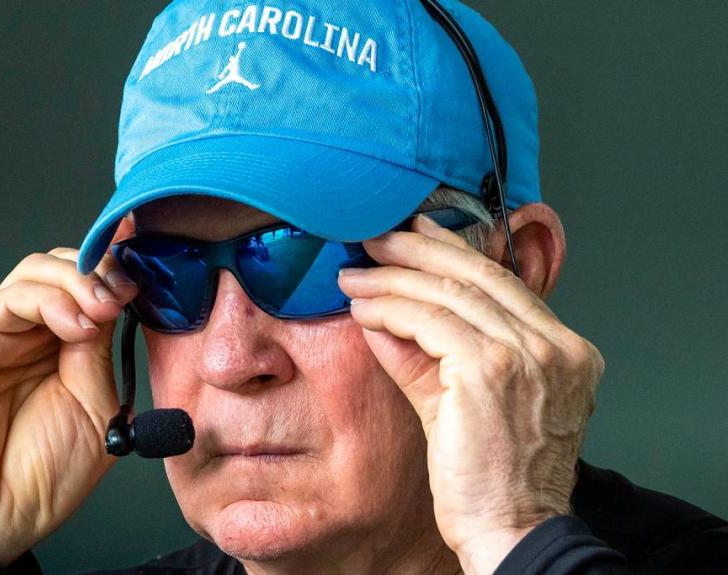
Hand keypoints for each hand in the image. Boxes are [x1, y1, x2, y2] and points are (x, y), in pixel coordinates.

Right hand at [0, 247, 136, 564]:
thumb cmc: (42, 475)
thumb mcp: (95, 408)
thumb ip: (100, 354)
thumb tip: (115, 303)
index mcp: (66, 346)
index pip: (93, 287)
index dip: (120, 278)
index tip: (148, 286)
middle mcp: (33, 331)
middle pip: (65, 267)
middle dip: (102, 271)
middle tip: (126, 293)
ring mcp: (0, 332)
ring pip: (37, 271)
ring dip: (79, 281)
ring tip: (104, 309)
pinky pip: (9, 299)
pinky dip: (49, 300)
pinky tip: (78, 326)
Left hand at [337, 214, 604, 574]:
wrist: (512, 531)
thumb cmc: (497, 479)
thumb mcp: (468, 403)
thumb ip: (431, 356)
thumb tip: (387, 316)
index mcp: (565, 350)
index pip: (503, 282)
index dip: (454, 251)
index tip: (418, 234)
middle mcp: (555, 346)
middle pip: (478, 274)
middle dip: (419, 250)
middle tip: (378, 239)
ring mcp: (528, 356)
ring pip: (449, 293)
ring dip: (393, 278)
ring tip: (356, 275)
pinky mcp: (490, 371)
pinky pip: (428, 323)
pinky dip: (390, 309)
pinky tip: (363, 307)